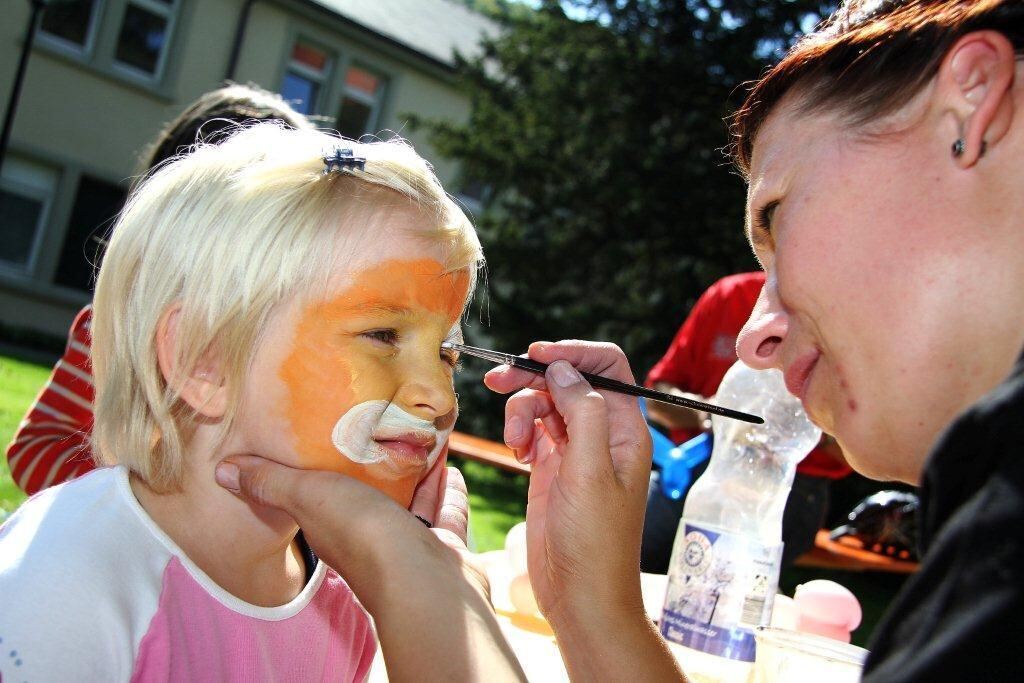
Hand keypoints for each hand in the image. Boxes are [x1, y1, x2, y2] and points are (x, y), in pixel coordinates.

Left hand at [215, 453, 524, 680]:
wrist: (426, 584)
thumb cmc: (364, 538)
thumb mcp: (309, 498)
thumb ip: (272, 483)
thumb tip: (223, 470)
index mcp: (331, 530)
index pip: (317, 500)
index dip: (318, 472)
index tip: (324, 437)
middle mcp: (368, 540)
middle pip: (368, 498)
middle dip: (372, 469)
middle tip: (377, 428)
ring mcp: (407, 545)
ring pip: (409, 502)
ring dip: (413, 474)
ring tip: (415, 438)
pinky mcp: (442, 547)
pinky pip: (444, 513)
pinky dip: (446, 490)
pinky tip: (448, 465)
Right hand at [483, 341, 652, 626]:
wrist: (580, 595)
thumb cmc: (596, 542)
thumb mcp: (591, 472)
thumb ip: (582, 413)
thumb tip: (564, 368)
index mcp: (625, 429)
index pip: (607, 367)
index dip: (573, 353)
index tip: (536, 353)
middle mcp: (602, 434)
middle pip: (567, 380)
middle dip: (533, 377)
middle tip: (497, 380)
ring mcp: (574, 450)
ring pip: (544, 404)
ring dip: (521, 412)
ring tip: (516, 445)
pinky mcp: (550, 468)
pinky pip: (532, 431)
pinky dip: (519, 433)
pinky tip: (519, 455)